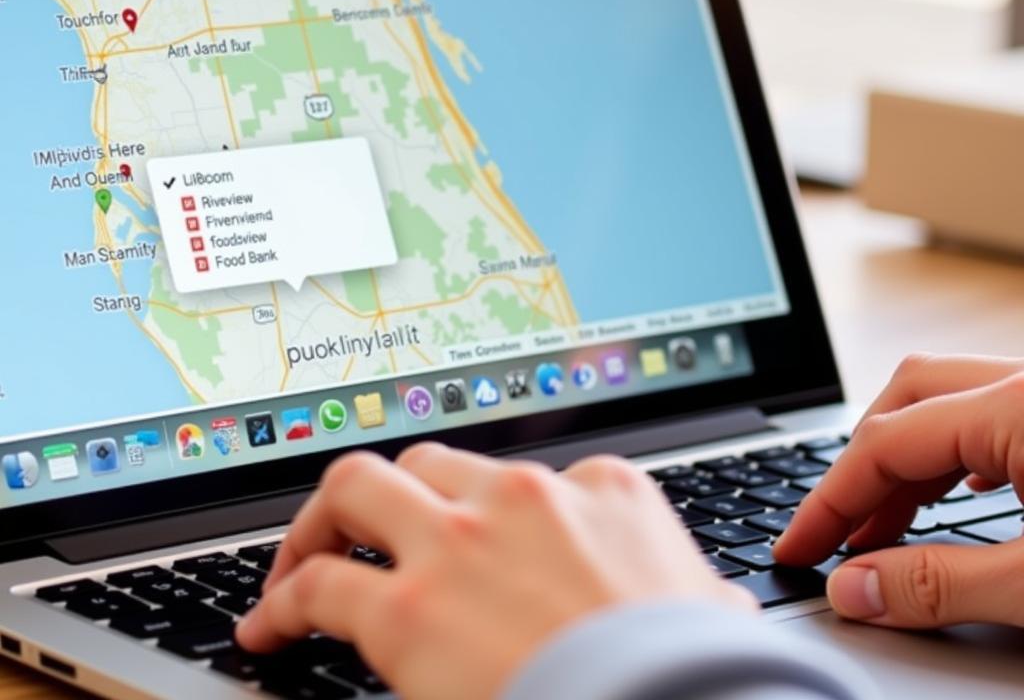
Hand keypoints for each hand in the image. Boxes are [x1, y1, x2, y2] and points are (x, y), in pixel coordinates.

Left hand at [236, 443, 754, 699]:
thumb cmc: (694, 673)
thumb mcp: (707, 610)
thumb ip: (693, 588)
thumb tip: (713, 602)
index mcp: (601, 489)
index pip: (521, 478)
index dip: (484, 511)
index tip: (466, 539)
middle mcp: (521, 497)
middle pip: (426, 462)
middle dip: (390, 494)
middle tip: (365, 533)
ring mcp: (461, 542)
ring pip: (357, 486)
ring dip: (322, 522)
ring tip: (300, 561)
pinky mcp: (408, 609)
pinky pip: (320, 587)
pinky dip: (283, 601)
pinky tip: (270, 629)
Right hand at [775, 353, 1023, 627]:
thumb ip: (942, 586)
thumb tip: (854, 589)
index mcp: (1018, 407)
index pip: (886, 443)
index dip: (830, 500)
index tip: (799, 546)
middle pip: (908, 397)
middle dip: (861, 464)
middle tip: (837, 531)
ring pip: (951, 400)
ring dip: (906, 459)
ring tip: (885, 524)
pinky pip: (992, 413)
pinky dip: (955, 453)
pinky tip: (957, 488)